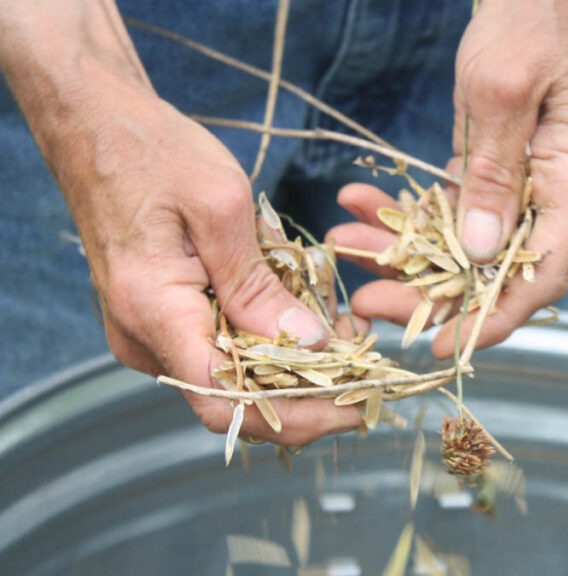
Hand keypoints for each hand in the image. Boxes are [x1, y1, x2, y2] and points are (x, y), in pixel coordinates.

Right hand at [1, 2, 362, 444]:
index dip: (296, 415)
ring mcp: (152, 334)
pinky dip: (269, 342)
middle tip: (366, 370)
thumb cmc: (154, 153)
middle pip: (235, 400)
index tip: (353, 406)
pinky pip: (221, 350)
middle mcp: (146, 339)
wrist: (99, 128)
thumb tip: (307, 344)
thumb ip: (259, 284)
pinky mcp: (165, 320)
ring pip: (233, 378)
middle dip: (307, 394)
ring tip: (350, 340)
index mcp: (155, 312)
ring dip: (294, 368)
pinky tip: (310, 318)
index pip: (226, 400)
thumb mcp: (220, 206)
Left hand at [329, 0, 567, 357]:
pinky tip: (359, 204)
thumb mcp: (503, 89)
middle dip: (429, 293)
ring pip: (466, 244)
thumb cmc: (532, 21)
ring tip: (344, 243)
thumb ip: (494, 171)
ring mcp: (530, 185)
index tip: (443, 345)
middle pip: (497, 271)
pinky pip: (454, 210)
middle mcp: (558, 194)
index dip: (495, 319)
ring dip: (405, 252)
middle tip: (365, 300)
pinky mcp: (500, 171)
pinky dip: (408, 212)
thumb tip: (481, 251)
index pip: (543, 274)